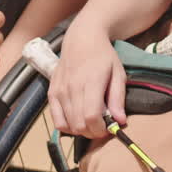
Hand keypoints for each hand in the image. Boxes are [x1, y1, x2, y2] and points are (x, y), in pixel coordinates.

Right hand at [46, 23, 126, 137]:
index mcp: (91, 81)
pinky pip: (56, 120)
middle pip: (79, 125)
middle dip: (93, 132)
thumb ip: (118, 98)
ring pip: (68, 125)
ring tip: (91, 122)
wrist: (82, 38)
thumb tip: (120, 121)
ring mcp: (60, 90)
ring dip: (81, 130)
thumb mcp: (118, 73)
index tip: (109, 128)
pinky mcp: (52, 93)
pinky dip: (67, 126)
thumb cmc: (103, 55)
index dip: (101, 129)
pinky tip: (77, 120)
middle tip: (102, 126)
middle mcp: (72, 87)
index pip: (92, 117)